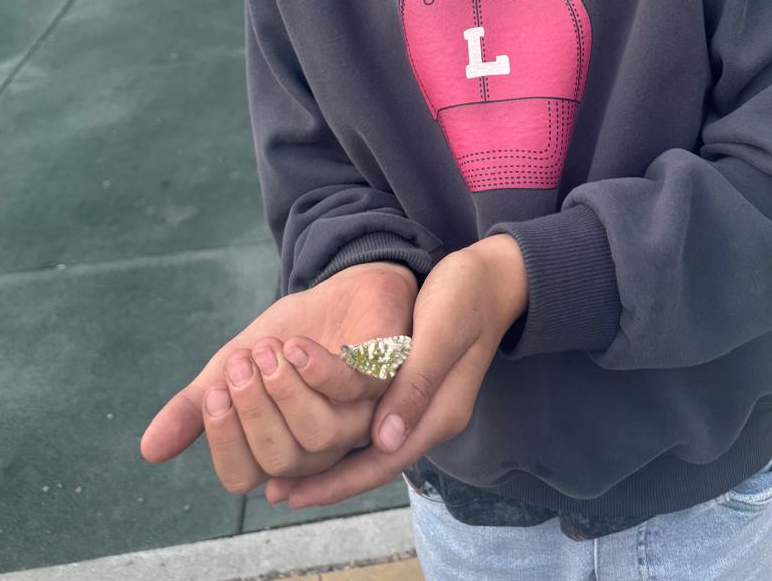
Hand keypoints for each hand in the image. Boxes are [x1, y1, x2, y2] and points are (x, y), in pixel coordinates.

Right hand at [139, 262, 417, 492]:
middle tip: (239, 364)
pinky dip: (321, 372)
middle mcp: (320, 446)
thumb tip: (148, 450)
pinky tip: (297, 346)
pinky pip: (354, 394)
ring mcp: (358, 418)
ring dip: (286, 392)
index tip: (212, 392)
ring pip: (320, 435)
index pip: (243, 476)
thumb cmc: (292, 334)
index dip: (223, 441)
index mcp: (280, 447)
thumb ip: (198, 404)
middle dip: (253, 411)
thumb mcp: (236, 363)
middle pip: (281, 459)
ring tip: (268, 349)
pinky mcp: (387, 382)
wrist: (344, 286)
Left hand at [263, 235, 528, 508]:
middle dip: (326, 479)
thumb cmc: (467, 295)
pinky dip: (345, 431)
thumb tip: (385, 440)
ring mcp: (425, 405)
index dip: (337, 482)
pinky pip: (375, 421)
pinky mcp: (417, 387)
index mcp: (439, 413)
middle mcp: (431, 419)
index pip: (382, 462)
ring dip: (332, 459)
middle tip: (274, 492)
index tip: (293, 495)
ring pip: (372, 446)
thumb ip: (416, 384)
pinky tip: (317, 425)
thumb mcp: (441, 332)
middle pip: (374, 463)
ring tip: (285, 469)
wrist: (497, 275)